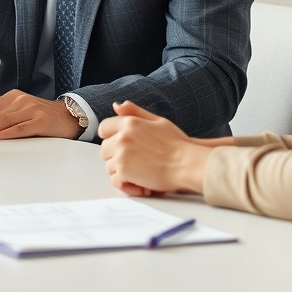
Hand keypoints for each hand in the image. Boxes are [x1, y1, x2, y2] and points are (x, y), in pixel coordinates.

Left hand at [0, 90, 82, 139]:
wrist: (71, 117)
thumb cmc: (43, 117)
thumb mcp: (22, 111)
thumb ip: (4, 116)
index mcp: (14, 96)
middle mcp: (22, 100)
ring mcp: (32, 110)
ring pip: (4, 121)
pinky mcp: (40, 121)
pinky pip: (19, 128)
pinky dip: (5, 133)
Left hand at [98, 101, 213, 195]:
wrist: (187, 164)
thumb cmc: (177, 144)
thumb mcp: (158, 121)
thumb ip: (135, 113)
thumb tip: (117, 105)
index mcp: (130, 123)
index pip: (104, 128)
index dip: (110, 137)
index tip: (120, 146)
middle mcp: (122, 137)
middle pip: (104, 148)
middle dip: (116, 156)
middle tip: (134, 162)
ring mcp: (121, 154)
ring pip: (108, 166)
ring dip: (122, 172)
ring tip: (140, 174)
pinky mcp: (123, 171)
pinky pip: (115, 180)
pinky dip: (126, 185)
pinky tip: (142, 185)